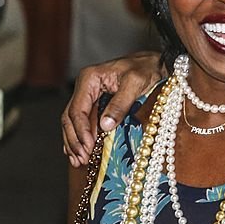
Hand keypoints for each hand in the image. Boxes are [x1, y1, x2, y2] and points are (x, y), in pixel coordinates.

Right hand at [62, 52, 163, 166]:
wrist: (154, 63)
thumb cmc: (146, 68)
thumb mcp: (135, 83)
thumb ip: (120, 103)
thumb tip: (104, 126)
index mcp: (89, 79)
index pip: (77, 109)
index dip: (81, 131)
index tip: (87, 147)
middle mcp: (85, 87)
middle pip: (70, 118)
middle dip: (75, 140)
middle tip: (81, 159)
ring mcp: (88, 96)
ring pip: (73, 122)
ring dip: (74, 142)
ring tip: (78, 160)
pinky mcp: (95, 104)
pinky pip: (82, 123)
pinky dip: (80, 138)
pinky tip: (80, 151)